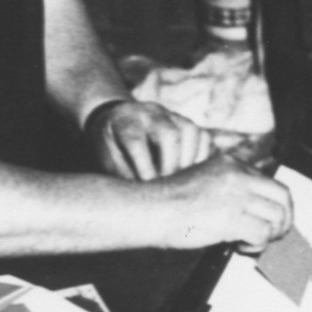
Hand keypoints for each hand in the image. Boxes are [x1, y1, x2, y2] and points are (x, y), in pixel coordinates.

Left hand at [90, 98, 215, 181]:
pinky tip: (192, 174)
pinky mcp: (186, 122)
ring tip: (182, 181)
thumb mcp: (108, 158)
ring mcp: (171, 115)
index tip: (148, 188)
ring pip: (192, 132)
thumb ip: (123, 174)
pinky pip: (204, 136)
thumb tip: (143, 198)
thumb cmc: (112, 146)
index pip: (136, 141)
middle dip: (171, 166)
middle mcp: (150, 113)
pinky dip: (202, 157)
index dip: (144, 167)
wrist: (119, 120)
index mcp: (125, 121)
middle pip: (170, 135)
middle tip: (169, 188)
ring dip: (190, 161)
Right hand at [173, 151, 292, 252]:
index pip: (271, 183)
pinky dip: (258, 245)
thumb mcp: (204, 181)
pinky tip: (243, 248)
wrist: (151, 210)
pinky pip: (262, 234)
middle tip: (274, 234)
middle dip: (284, 219)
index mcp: (232, 165)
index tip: (269, 220)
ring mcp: (237, 196)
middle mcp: (239, 177)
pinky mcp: (233, 218)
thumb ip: (229, 189)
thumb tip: (252, 212)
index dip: (275, 205)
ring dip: (271, 235)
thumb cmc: (169, 202)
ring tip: (254, 243)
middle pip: (283, 197)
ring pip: (277, 217)